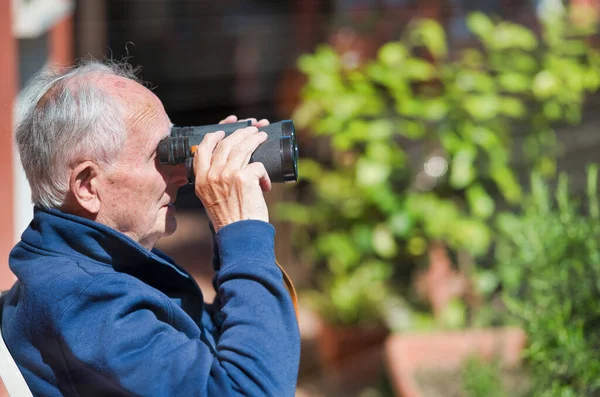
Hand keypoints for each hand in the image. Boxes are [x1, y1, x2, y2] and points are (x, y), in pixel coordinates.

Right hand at [193, 116, 271, 231]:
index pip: (203, 149)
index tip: (222, 132)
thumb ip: (214, 182)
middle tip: (250, 130)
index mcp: (201, 180)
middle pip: (226, 144)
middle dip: (240, 133)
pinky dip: (264, 174)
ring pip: (243, 147)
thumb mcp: (211, 199)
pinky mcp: (244, 177)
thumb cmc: (230, 221)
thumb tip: (228, 165)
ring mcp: (227, 174)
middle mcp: (212, 175)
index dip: (214, 137)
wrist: (240, 236)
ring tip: (261, 136)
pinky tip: (266, 185)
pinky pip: (258, 165)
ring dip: (254, 139)